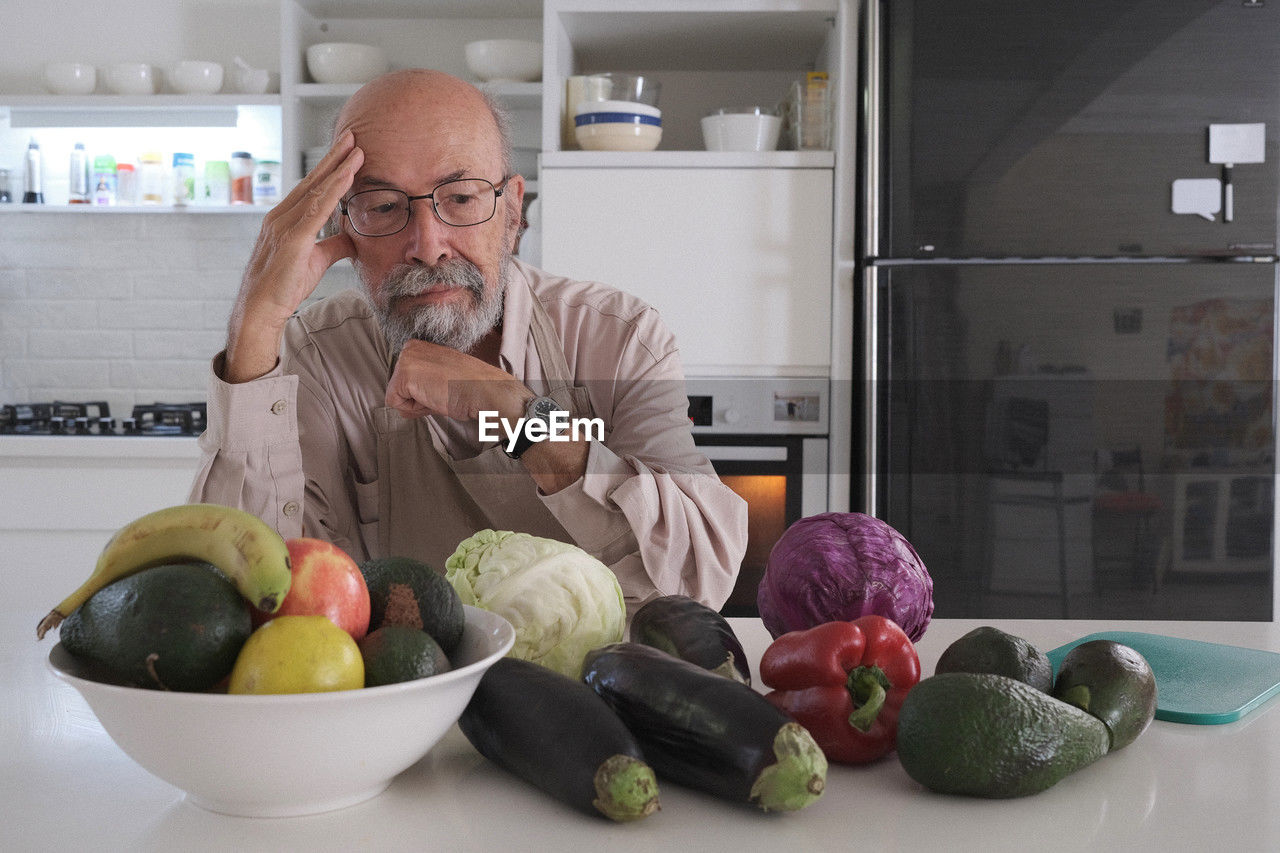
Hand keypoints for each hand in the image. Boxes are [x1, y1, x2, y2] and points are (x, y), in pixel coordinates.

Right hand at [224, 130, 364, 382]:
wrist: (261, 309)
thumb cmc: (284, 286)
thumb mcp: (316, 260)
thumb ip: (333, 245)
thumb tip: (353, 237)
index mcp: (286, 219)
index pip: (312, 188)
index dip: (330, 168)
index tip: (347, 150)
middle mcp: (281, 216)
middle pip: (312, 181)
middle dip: (333, 157)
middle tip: (352, 135)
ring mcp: (284, 225)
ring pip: (316, 190)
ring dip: (338, 168)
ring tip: (356, 149)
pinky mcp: (292, 239)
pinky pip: (317, 209)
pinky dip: (333, 191)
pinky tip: (348, 177)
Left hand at [385, 339, 529, 422]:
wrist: (483, 390)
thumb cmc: (469, 386)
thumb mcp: (440, 376)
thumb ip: (420, 380)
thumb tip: (402, 402)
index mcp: (418, 346)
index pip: (404, 380)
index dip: (422, 392)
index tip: (441, 387)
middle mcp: (409, 348)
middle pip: (397, 388)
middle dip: (417, 398)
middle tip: (441, 392)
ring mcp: (406, 360)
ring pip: (396, 397)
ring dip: (417, 404)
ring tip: (439, 394)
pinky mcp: (404, 376)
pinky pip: (396, 404)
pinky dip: (414, 409)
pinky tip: (433, 398)